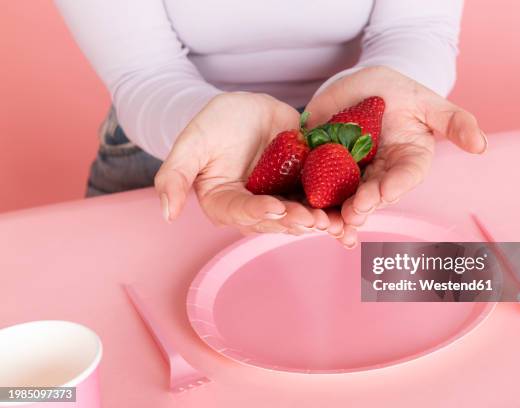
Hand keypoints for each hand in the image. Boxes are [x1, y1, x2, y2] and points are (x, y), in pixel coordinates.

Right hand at [154, 92, 343, 236]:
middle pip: (275, 221)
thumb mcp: (192, 143)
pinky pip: (320, 201)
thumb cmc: (214, 125)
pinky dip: (336, 210)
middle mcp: (255, 208)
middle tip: (316, 221)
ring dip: (320, 223)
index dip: (257, 213)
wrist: (247, 111)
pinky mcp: (303, 187)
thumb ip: (175, 175)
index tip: (274, 208)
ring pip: (301, 216)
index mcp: (225, 203)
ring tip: (338, 224)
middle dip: (296, 222)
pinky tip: (352, 219)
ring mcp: (281, 198)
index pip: (239, 212)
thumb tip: (167, 214)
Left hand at [306, 66, 486, 228]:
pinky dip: (312, 200)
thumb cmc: (401, 92)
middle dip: (362, 206)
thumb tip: (482, 146)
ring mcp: (353, 174)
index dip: (393, 187)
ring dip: (338, 214)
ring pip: (346, 199)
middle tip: (351, 214)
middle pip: (373, 196)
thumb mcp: (428, 102)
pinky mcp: (324, 168)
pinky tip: (304, 211)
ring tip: (329, 222)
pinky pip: (318, 186)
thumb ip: (454, 122)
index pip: (404, 179)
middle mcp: (381, 175)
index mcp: (408, 164)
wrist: (363, 85)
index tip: (381, 193)